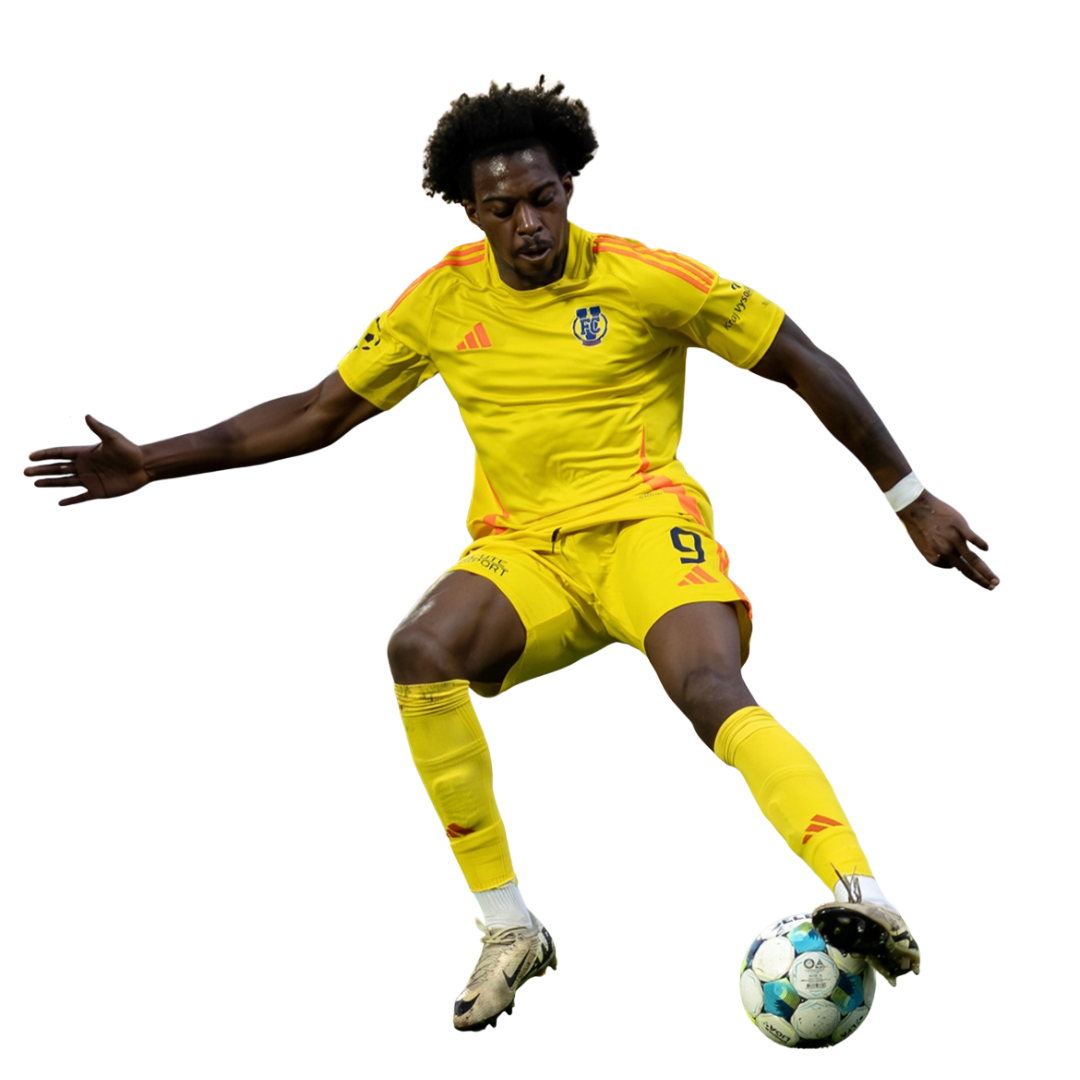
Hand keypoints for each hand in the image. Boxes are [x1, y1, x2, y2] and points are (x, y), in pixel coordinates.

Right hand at [24, 414, 149, 507]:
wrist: (145, 467)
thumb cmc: (130, 451)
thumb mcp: (112, 438)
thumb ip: (99, 428)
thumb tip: (87, 414)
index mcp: (85, 453)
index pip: (60, 453)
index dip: (45, 454)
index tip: (30, 456)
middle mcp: (85, 467)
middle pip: (58, 468)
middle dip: (42, 470)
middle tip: (25, 472)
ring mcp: (90, 480)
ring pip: (65, 482)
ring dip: (50, 483)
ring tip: (35, 484)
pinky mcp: (98, 492)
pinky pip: (81, 498)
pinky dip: (70, 501)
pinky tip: (58, 503)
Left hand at [895, 488, 999, 590]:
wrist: (916, 508)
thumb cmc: (918, 526)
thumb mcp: (922, 547)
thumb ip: (936, 555)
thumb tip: (949, 561)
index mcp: (934, 559)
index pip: (952, 568)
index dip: (958, 566)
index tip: (964, 567)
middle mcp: (945, 553)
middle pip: (966, 571)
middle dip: (980, 581)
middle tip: (992, 589)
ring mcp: (954, 541)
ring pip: (974, 561)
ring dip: (987, 572)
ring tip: (996, 581)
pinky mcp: (962, 528)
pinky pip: (976, 540)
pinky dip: (983, 545)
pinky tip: (987, 549)